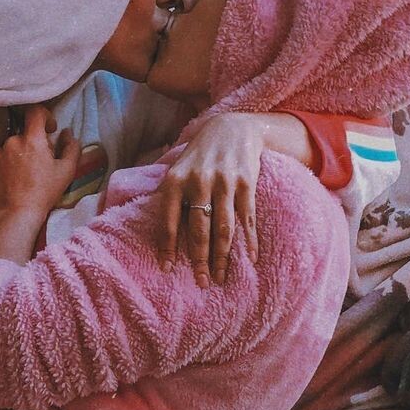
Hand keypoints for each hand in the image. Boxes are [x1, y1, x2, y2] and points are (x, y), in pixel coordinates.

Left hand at [0, 105, 81, 221]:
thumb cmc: (44, 192)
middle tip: (43, 161)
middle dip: (36, 141)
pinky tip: (17, 178)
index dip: (45, 115)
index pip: (35, 111)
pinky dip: (12, 161)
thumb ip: (71, 147)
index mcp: (32, 139)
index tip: (50, 129)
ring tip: (29, 173)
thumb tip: (67, 133)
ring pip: (15, 144)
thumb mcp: (66, 171)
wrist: (16, 212)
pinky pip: (4, 154)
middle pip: (26, 131)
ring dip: (23, 151)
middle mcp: (12, 141)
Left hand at [154, 113, 261, 286]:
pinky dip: (248, 241)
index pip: (168, 221)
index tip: (167, 269)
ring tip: (222, 277)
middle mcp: (198, 182)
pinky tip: (249, 258)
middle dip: (199, 259)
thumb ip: (171, 196)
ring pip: (223, 228)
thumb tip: (161, 233)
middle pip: (198, 230)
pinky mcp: (246, 183)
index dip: (167, 248)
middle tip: (202, 282)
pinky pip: (247, 218)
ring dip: (223, 257)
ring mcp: (224, 183)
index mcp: (175, 180)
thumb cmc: (200, 155)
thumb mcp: (178, 169)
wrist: (232, 127)